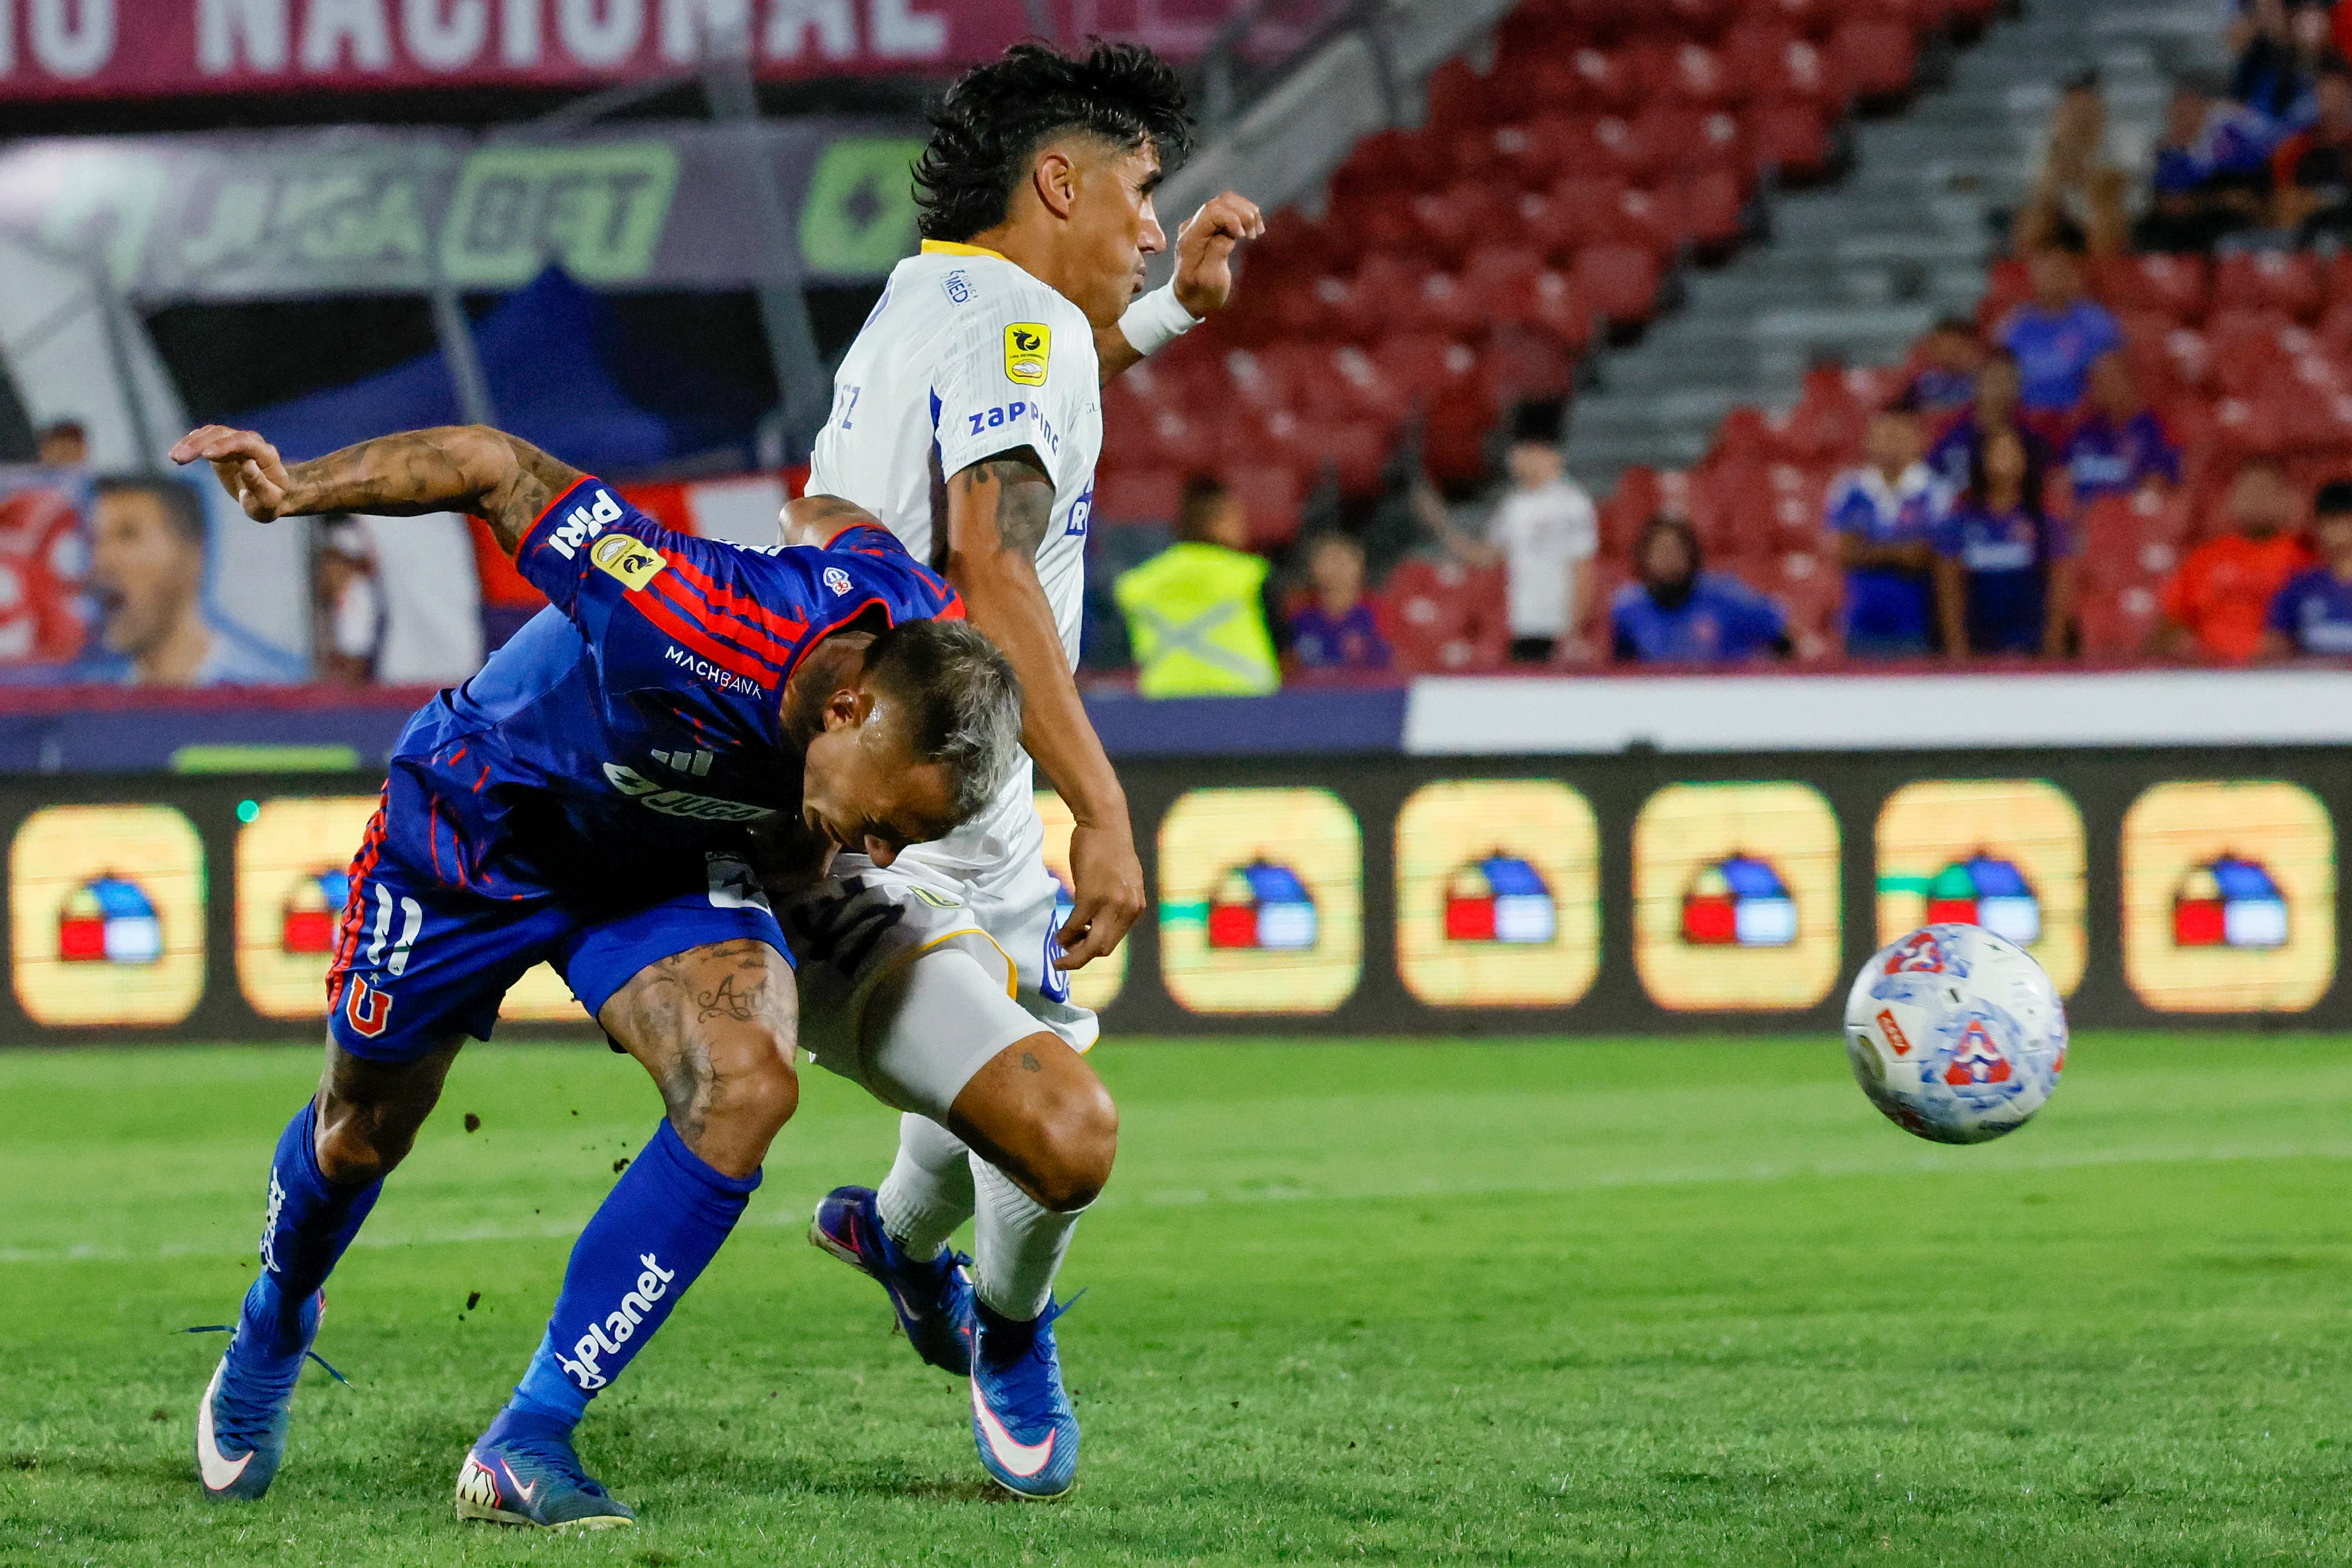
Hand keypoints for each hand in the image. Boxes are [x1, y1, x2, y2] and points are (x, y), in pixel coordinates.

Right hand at [169, 426, 294, 520]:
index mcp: (266, 454)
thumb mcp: (268, 500)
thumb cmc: (271, 501)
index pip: (245, 441)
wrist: (272, 495)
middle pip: (223, 434)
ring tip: (174, 457)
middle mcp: (251, 442)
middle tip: (179, 458)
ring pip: (211, 433)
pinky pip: (205, 439)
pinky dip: (190, 444)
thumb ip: (259, 484)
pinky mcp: (222, 447)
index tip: (206, 456)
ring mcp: (235, 442)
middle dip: (200, 444)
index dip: (225, 445)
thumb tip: (248, 465)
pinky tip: (176, 454)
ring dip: (191, 442)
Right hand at [1054, 818, 1145, 968]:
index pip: (1115, 940)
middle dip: (1082, 959)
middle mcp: (1128, 909)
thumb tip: (1094, 925)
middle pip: (1104, 949)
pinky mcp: (1091, 896)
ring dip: (1073, 953)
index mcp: (1136, 907)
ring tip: (1059, 949)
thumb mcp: (1121, 882)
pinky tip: (1058, 935)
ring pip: (1092, 944)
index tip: (1078, 948)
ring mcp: (1111, 904)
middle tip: (1064, 960)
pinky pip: (1077, 926)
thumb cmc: (1109, 849)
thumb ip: (1114, 904)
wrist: (1104, 824)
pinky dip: (1066, 934)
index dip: (1094, 948)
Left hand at [1169, 191, 1264, 318]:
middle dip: (1243, 213)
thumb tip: (1229, 233)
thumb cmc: (1201, 293)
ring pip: (1226, 202)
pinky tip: (1254, 228)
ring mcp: (1200, 224)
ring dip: (1246, 212)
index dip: (1232, 218)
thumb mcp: (1209, 279)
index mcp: (1189, 240)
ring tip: (1257, 231)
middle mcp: (1192, 227)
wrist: (1191, 299)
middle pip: (1220, 202)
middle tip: (1255, 234)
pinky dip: (1245, 215)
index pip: (1211, 212)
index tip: (1245, 236)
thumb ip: (1217, 252)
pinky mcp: (1209, 226)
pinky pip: (1229, 209)